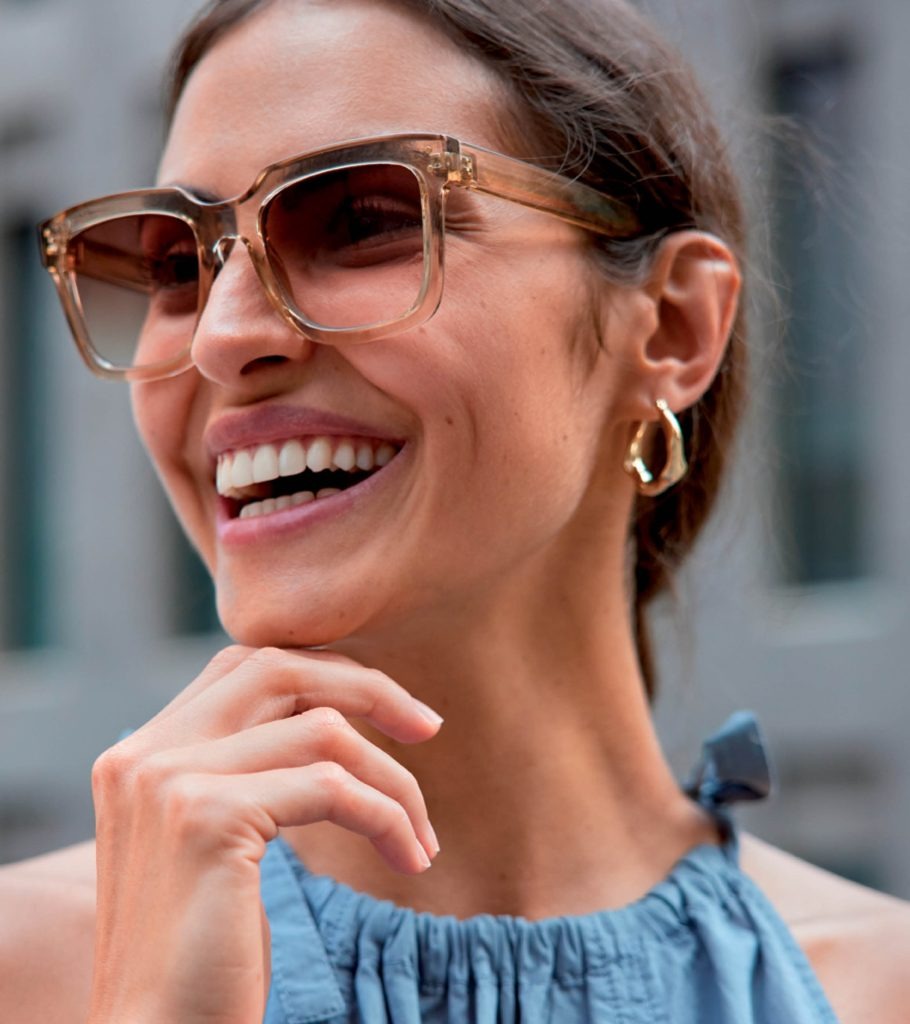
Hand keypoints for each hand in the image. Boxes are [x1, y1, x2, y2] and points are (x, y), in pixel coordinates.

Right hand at [87, 646, 440, 1023]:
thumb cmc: (204, 960)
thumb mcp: (215, 845)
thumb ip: (241, 774)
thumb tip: (323, 723)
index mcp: (139, 755)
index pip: (243, 667)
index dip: (323, 675)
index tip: (389, 711)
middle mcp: (143, 755)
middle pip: (277, 667)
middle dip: (365, 687)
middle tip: (428, 727)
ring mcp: (168, 780)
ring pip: (321, 731)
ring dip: (392, 780)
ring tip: (423, 836)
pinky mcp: (207, 817)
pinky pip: (334, 788)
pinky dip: (388, 815)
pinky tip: (411, 855)